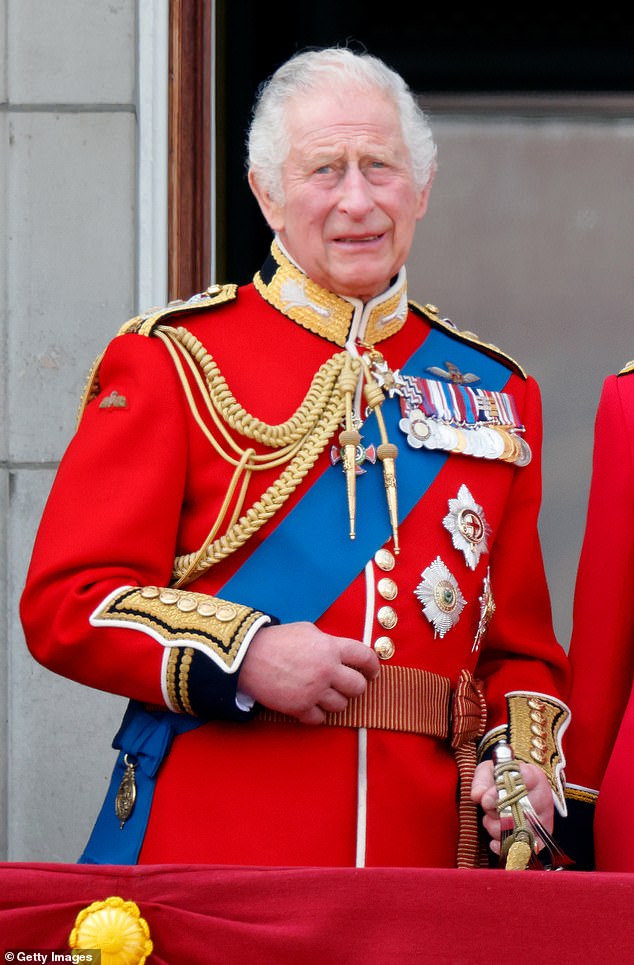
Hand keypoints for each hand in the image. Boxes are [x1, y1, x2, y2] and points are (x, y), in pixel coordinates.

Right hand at [238, 621, 379, 724]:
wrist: (247, 657)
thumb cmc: (276, 640)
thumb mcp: (307, 630)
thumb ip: (329, 642)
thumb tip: (342, 653)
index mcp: (331, 647)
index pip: (365, 657)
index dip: (373, 666)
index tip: (372, 672)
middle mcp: (327, 670)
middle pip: (358, 687)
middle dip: (354, 686)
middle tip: (346, 685)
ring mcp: (315, 691)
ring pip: (342, 706)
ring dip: (335, 701)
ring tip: (323, 693)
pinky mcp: (300, 708)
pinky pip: (320, 719)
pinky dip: (316, 714)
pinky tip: (309, 704)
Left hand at [471, 760, 553, 854]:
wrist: (518, 788)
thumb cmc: (502, 778)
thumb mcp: (490, 771)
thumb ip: (482, 780)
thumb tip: (478, 796)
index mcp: (533, 776)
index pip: (520, 784)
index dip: (499, 793)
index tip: (486, 799)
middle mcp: (543, 798)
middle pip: (519, 812)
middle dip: (496, 813)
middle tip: (487, 807)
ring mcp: (543, 820)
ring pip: (519, 831)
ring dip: (497, 829)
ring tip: (490, 818)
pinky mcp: (540, 838)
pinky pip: (525, 848)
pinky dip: (506, 847)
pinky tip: (494, 843)